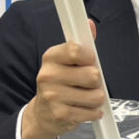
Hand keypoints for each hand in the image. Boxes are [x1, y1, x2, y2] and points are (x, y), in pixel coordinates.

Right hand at [20, 21, 104, 138]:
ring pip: (96, 96)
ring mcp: (53, 96)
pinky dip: (92, 112)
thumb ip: (82, 45)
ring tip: (83, 98)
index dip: (90, 57)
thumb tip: (90, 24)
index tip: (89, 61)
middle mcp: (48, 75)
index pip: (76, 50)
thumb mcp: (67, 62)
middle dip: (96, 81)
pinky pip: (92, 112)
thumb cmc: (60, 83)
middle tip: (85, 84)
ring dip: (95, 99)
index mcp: (51, 57)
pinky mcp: (61, 115)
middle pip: (93, 75)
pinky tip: (82, 109)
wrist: (42, 114)